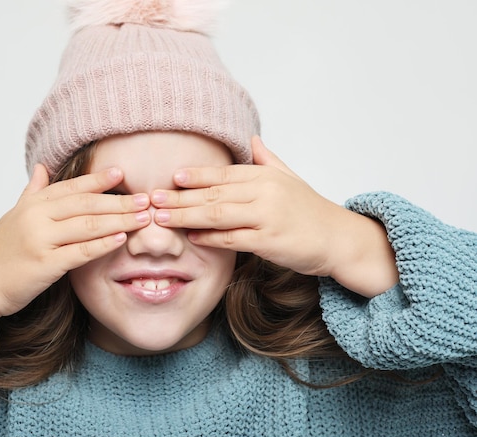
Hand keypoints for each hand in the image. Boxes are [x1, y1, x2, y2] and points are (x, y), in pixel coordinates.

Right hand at [0, 164, 150, 345]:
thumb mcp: (14, 216)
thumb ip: (33, 192)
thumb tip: (42, 166)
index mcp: (32, 204)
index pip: (71, 187)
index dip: (98, 180)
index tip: (123, 173)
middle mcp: (36, 217)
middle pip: (85, 203)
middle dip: (118, 200)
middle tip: (146, 198)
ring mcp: (40, 240)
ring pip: (87, 225)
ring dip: (119, 219)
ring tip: (143, 217)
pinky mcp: (45, 265)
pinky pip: (80, 251)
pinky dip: (103, 244)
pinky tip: (122, 238)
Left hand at [151, 136, 397, 296]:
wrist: (339, 238)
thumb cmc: (310, 210)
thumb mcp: (290, 178)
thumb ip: (267, 159)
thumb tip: (251, 139)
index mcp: (265, 176)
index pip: (223, 174)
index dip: (196, 175)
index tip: (171, 177)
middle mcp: (265, 192)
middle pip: (214, 194)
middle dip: (180, 197)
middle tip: (153, 198)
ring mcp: (267, 217)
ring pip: (218, 215)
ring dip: (186, 216)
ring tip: (162, 217)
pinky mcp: (269, 241)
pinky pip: (233, 239)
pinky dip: (210, 238)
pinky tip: (191, 237)